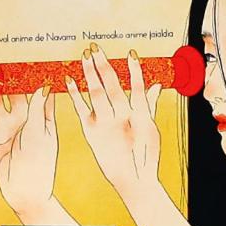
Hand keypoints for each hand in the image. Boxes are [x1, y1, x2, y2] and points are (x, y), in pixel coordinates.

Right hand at [0, 87, 57, 218]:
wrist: (25, 190)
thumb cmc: (39, 162)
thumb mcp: (40, 132)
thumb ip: (38, 108)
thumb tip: (43, 84)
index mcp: (42, 116)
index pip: (39, 91)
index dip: (36, 75)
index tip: (32, 56)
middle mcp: (25, 118)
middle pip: (15, 92)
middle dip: (7, 77)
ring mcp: (9, 126)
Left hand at [66, 46, 163, 197]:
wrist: (133, 180)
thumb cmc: (145, 155)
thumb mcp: (151, 129)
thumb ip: (151, 104)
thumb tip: (156, 85)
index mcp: (140, 116)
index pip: (137, 87)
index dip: (134, 70)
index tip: (130, 52)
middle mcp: (122, 118)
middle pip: (112, 86)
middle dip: (103, 64)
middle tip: (95, 46)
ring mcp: (105, 125)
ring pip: (96, 94)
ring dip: (89, 73)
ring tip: (84, 55)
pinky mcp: (91, 133)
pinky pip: (81, 109)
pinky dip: (75, 93)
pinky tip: (69, 78)